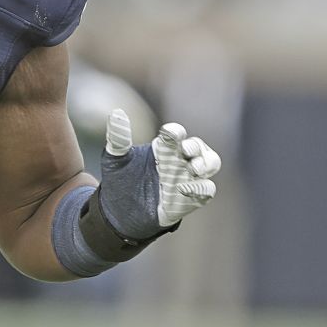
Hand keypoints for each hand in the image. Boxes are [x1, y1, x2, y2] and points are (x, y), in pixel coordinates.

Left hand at [98, 109, 220, 238]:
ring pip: (210, 164)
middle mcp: (178, 160)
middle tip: (185, 150)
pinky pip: (206, 190)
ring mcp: (186, 179)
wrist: (118, 212)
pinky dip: (201, 187)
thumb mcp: (115, 159)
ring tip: (193, 168)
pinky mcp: (190, 199)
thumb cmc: (120, 180)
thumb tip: (116, 113)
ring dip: (206, 163)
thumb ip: (118, 138)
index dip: (175, 131)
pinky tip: (184, 188)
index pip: (176, 133)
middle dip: (196, 146)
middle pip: (199, 147)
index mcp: (163, 147)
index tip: (169, 133)